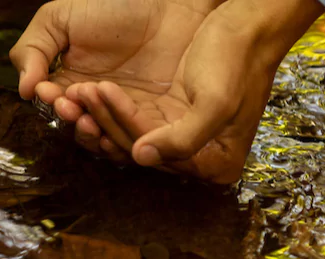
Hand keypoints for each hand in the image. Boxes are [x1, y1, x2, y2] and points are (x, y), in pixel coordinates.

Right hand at [8, 0, 222, 161]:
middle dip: (71, 122)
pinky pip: (141, 142)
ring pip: (108, 141)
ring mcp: (131, 115)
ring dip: (93, 134)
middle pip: (81, 129)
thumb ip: (32, 50)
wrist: (169, 2)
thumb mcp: (58, 19)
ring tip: (88, 117)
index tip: (50, 92)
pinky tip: (112, 129)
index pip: (58, 107)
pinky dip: (124, 141)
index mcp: (74, 84)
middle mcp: (101, 106)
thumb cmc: (114, 5)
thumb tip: (24, 91)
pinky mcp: (161, 122)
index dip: (51, 104)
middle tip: (70, 107)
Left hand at [59, 0, 324, 183]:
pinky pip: (133, 123)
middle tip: (77, 92)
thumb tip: (142, 158)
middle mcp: (198, 162)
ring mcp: (181, 143)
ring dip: (102, 114)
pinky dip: (111, 108)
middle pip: (139, 148)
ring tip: (79, 90)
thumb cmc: (236, 61)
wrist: (247, 28)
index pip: (155, 152)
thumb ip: (184, 139)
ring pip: (130, 136)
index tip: (99, 93)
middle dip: (104, 120)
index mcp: (216, 165)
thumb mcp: (217, 102)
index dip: (122, 124)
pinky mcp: (169, 123)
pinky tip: (92, 90)